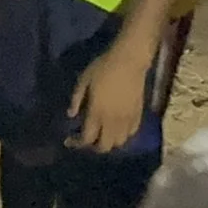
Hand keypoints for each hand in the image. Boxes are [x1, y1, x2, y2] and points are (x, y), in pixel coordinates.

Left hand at [67, 37, 154, 152]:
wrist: (129, 60)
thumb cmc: (103, 67)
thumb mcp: (84, 80)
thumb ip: (76, 99)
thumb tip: (71, 115)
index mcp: (97, 113)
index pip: (87, 139)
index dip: (77, 143)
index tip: (69, 140)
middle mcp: (112, 121)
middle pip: (104, 147)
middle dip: (94, 147)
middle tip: (87, 139)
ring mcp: (127, 120)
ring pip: (119, 143)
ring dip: (109, 142)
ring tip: (102, 133)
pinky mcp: (138, 115)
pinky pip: (131, 134)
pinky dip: (123, 135)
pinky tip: (117, 128)